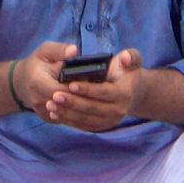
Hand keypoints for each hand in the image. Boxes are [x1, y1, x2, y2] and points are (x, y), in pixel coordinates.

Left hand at [28, 45, 143, 133]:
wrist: (131, 91)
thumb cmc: (126, 70)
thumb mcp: (132, 59)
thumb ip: (131, 56)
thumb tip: (124, 57)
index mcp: (124, 93)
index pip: (102, 92)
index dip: (86, 89)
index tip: (70, 84)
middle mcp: (119, 111)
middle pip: (91, 108)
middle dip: (72, 102)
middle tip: (54, 95)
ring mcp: (110, 121)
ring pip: (85, 119)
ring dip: (66, 113)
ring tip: (50, 105)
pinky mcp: (101, 126)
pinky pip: (83, 125)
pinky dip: (68, 121)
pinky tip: (55, 114)